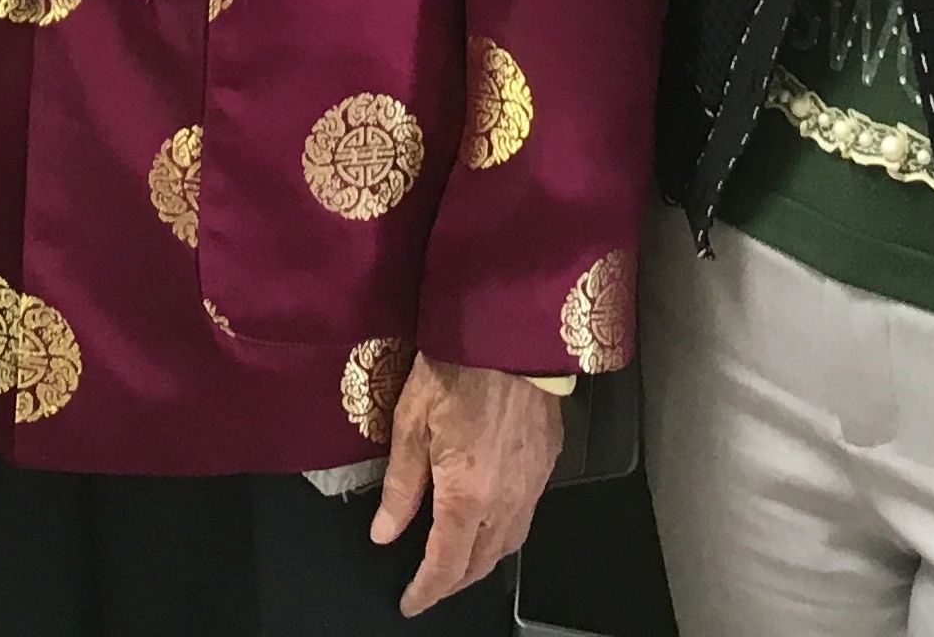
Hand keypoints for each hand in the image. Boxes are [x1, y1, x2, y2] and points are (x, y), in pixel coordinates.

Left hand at [370, 354, 563, 618]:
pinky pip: (526, 516)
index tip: (409, 603)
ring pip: (509, 544)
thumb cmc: (454, 368)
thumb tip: (385, 533)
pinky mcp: (549, 463)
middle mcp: (506, 500)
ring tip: (457, 564)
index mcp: (467, 494)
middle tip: (428, 587)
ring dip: (481, 562)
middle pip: (481, 563)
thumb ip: (401, 485)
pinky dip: (504, 532)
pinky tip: (489, 521)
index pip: (446, 565)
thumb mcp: (410, 422)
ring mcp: (533, 484)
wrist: (510, 331)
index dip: (426, 590)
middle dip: (453, 582)